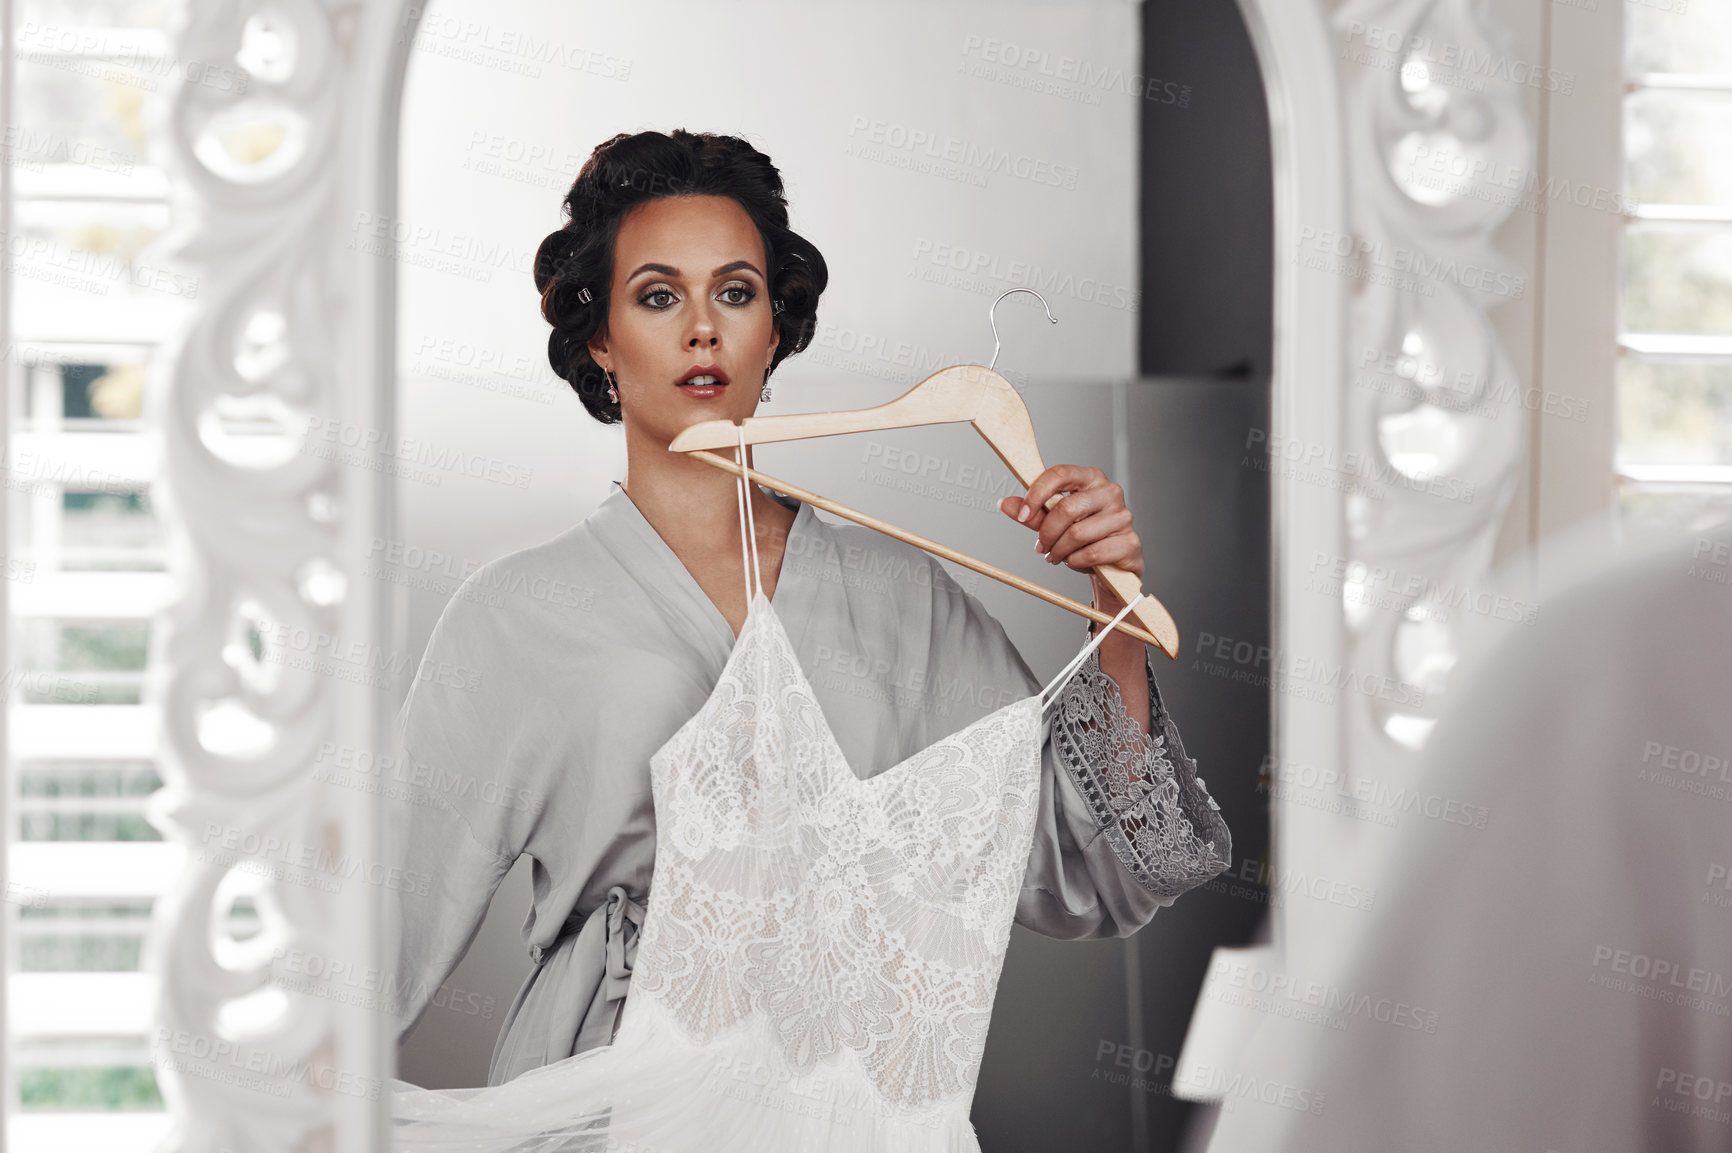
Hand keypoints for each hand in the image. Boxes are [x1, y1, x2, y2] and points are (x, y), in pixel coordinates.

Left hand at [998, 465, 1143, 615]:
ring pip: (1077, 534)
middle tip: (1041, 547)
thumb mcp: (1053, 522)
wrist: (1111, 564)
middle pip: (1067, 508)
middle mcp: (1110, 492)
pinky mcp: (1130, 542)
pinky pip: (1093, 553)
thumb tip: (1005, 503)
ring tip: (1056, 556)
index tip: (1023, 514)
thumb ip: (1032, 513)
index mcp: (1090, 478)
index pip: (1060, 473)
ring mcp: (1123, 517)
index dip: (1037, 493)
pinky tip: (1074, 561)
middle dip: (1047, 532)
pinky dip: (1076, 561)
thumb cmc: (1082, 537)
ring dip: (1059, 550)